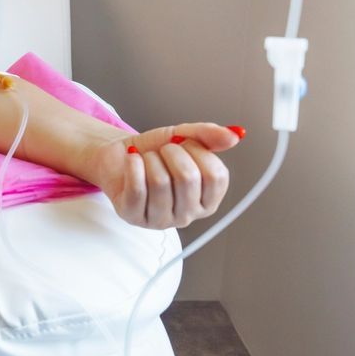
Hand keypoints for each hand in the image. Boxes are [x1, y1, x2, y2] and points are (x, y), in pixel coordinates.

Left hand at [91, 123, 240, 228]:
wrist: (118, 155)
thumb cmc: (154, 150)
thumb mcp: (183, 137)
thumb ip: (209, 135)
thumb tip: (235, 135)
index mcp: (207, 201)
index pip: (216, 176)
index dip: (198, 151)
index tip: (184, 144)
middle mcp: (187, 216)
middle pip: (188, 178)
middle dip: (172, 152)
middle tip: (163, 150)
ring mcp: (160, 220)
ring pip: (160, 182)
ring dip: (151, 159)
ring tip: (147, 158)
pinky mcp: (133, 216)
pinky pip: (137, 188)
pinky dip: (133, 165)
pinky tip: (132, 159)